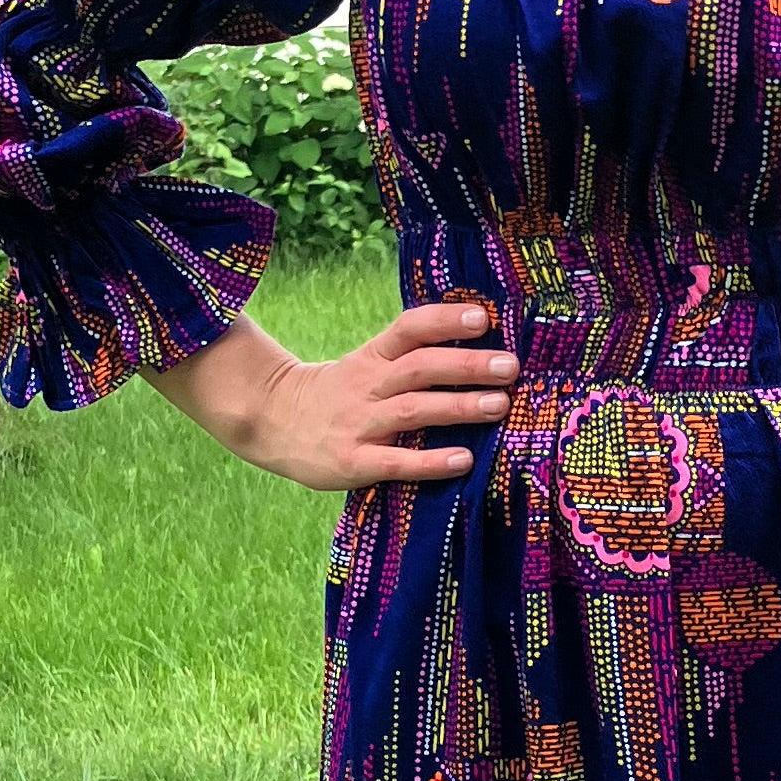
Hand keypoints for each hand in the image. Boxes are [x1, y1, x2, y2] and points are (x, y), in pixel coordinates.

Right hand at [152, 297, 516, 488]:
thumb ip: (408, 357)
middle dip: (467, 365)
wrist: (270, 422)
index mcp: (371, 357)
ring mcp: (358, 424)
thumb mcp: (364, 365)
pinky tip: (464, 460)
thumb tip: (474, 345)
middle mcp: (366, 386)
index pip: (409, 329)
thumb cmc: (336, 394)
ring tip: (499, 406)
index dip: (444, 320)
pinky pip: (395, 462)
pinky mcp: (352, 463)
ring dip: (458, 406)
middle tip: (510, 366)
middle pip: (419, 368)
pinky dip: (431, 461)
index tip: (483, 317)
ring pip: (413, 410)